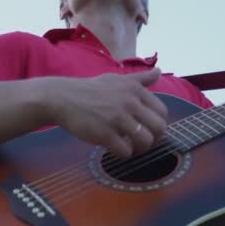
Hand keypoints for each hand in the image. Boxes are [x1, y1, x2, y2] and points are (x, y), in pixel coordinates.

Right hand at [49, 68, 167, 157]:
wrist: (62, 98)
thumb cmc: (91, 90)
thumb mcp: (117, 79)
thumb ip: (140, 79)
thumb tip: (159, 71)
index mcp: (135, 90)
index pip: (162, 112)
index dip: (158, 124)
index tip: (147, 129)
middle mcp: (130, 102)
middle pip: (159, 128)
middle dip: (154, 139)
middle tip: (141, 141)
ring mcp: (118, 118)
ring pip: (145, 141)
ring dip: (140, 149)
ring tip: (130, 148)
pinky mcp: (105, 134)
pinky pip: (125, 151)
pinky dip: (123, 154)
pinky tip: (115, 149)